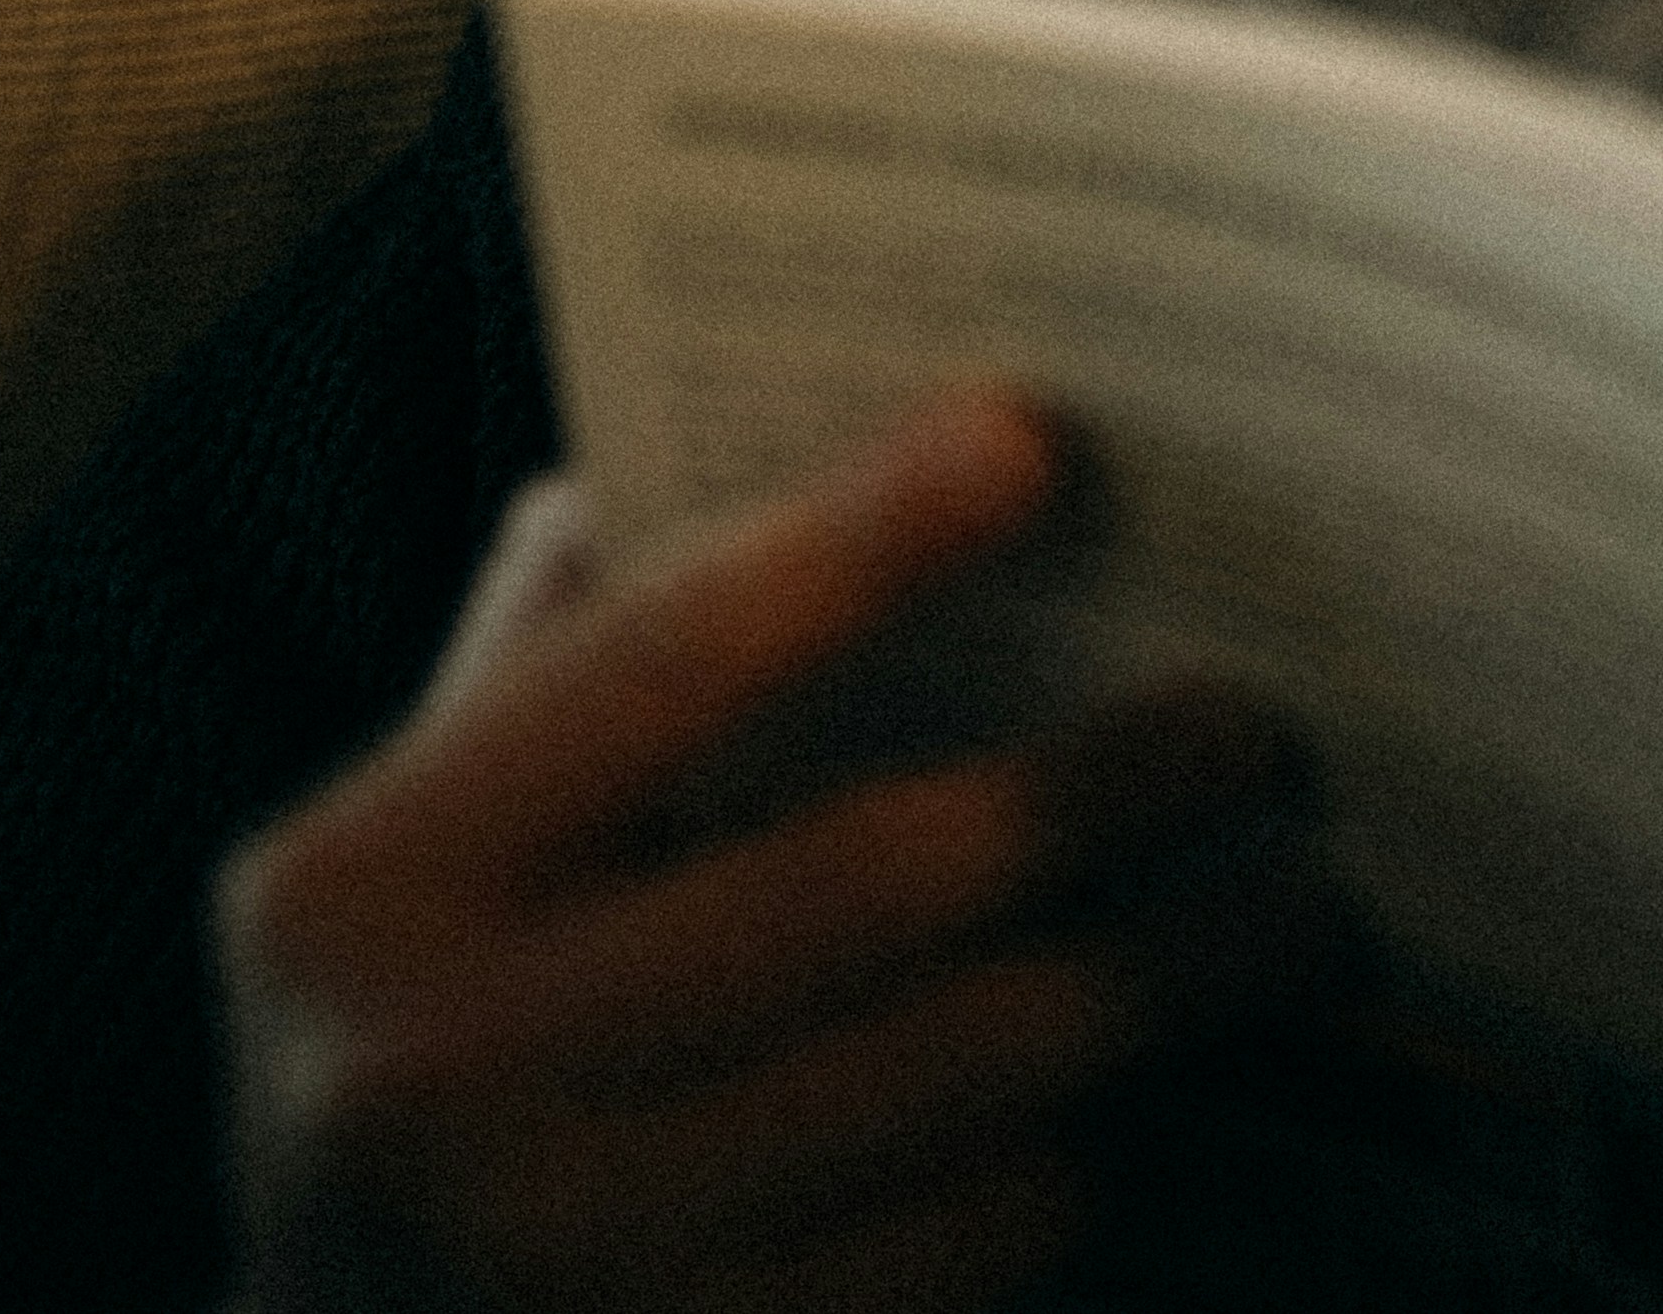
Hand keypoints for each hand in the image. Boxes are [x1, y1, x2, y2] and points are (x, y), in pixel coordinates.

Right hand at [218, 384, 1331, 1311]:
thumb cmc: (426, 1057)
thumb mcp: (422, 861)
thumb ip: (563, 665)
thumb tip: (788, 432)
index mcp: (355, 894)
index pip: (659, 665)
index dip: (854, 545)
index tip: (1031, 444)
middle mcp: (428, 1089)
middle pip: (861, 883)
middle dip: (1102, 791)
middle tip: (1267, 728)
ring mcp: (563, 1271)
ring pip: (957, 1082)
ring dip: (1168, 985)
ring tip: (1306, 917)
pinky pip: (972, 1247)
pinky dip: (1105, 1153)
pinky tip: (1188, 1089)